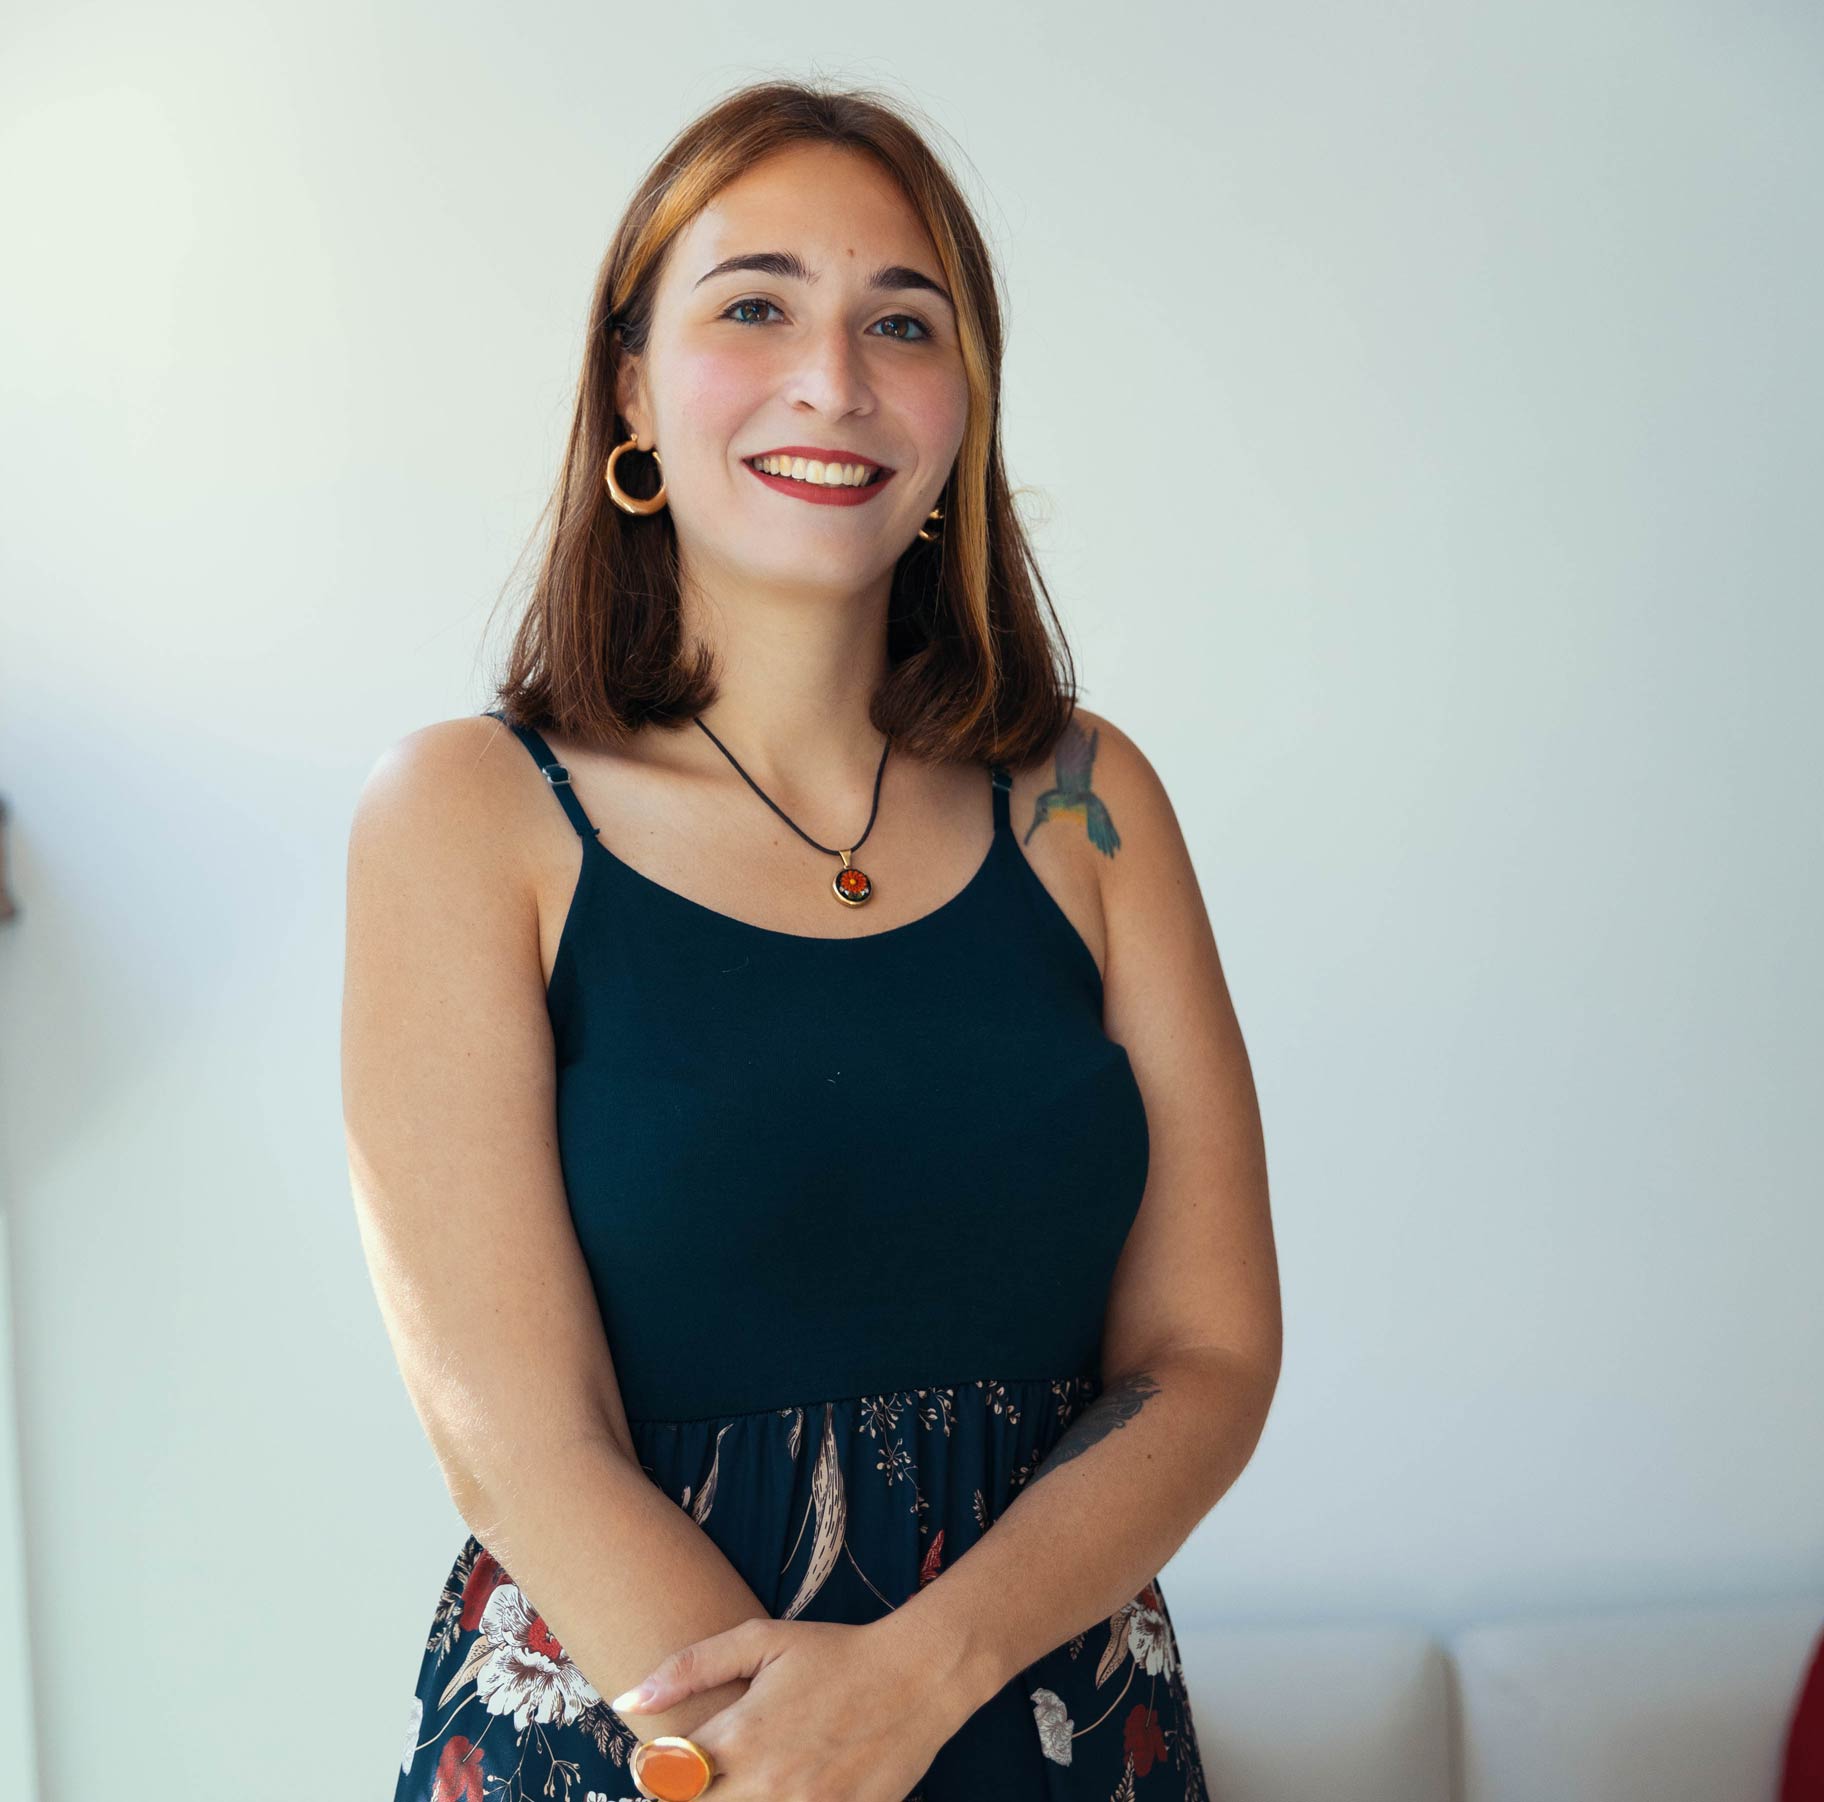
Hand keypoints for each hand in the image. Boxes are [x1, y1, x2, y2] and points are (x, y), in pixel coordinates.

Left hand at [608, 1615, 975, 1801]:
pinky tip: (780, 1789)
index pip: (664, 1779)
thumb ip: (690, 1667)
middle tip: (703, 1774)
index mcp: (740, 1735)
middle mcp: (764, 1783)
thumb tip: (626, 1700)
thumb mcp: (762, 1640)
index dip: (655, 1773)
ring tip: (744, 1777)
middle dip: (689, 1793)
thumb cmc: (833, 1654)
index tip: (666, 1761)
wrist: (915, 1679)